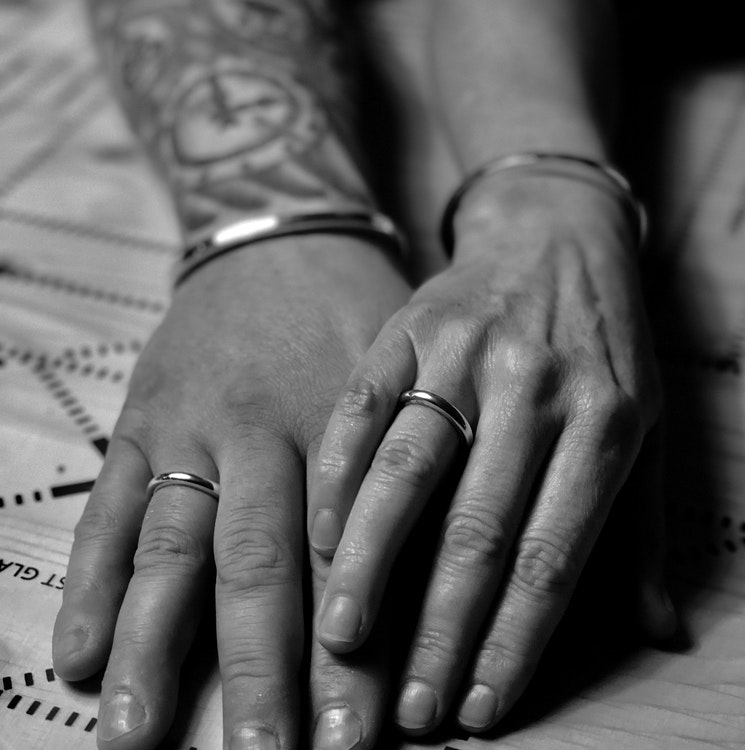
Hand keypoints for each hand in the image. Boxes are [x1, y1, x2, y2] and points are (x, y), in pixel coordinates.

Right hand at [52, 236, 410, 749]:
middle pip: (259, 568)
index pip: (346, 558)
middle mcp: (259, 433)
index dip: (354, 653)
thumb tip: (428, 583)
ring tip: (136, 742)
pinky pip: (108, 506)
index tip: (359, 737)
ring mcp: (188, 427)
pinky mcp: (139, 418)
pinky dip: (91, 582)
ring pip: (171, 548)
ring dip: (152, 649)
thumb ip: (404, 466)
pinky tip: (76, 655)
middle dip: (261, 675)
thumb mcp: (399, 374)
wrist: (284, 234)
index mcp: (337, 426)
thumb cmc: (356, 312)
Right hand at [308, 178, 676, 734]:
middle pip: (478, 528)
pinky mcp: (410, 326)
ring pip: (411, 468)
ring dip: (374, 559)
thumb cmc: (604, 341)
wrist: (555, 232)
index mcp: (603, 424)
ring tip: (344, 633)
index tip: (477, 706)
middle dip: (439, 627)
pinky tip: (322, 531)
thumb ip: (641, 528)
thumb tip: (661, 634)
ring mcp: (466, 352)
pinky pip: (364, 403)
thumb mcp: (647, 421)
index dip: (512, 641)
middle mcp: (534, 389)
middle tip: (407, 705)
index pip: (552, 557)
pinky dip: (340, 470)